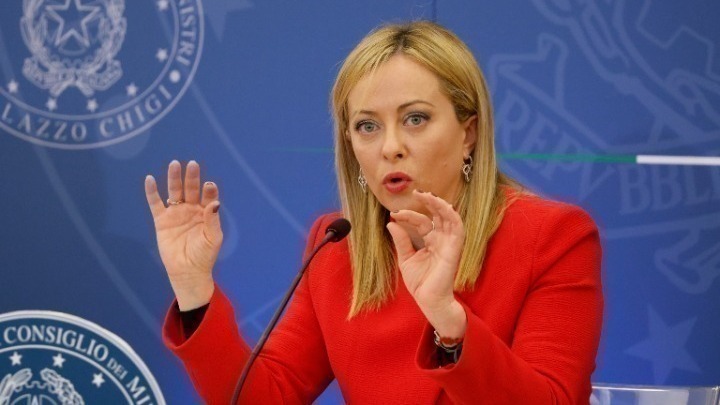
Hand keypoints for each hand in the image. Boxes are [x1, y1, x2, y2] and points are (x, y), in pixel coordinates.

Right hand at [145, 160, 222, 309]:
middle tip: (193, 164)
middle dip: (192, 177)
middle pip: (191, 189)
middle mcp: (191, 209)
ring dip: (174, 178)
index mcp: (206, 212)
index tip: (209, 185)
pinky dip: (152, 192)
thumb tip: (215, 202)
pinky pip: (155, 203)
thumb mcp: (213, 238)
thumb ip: (213, 220)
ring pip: (174, 192)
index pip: (207, 196)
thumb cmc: (204, 255)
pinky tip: (150, 179)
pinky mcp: (162, 220)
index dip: (208, 190)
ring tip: (175, 164)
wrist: (188, 271)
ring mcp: (176, 213)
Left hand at [386, 190, 466, 338]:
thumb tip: (391, 223)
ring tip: (426, 195)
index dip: (409, 215)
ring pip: (449, 217)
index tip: (394, 214)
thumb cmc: (420, 283)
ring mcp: (449, 243)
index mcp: (431, 241)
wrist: (428, 300)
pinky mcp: (455, 248)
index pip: (421, 222)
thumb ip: (401, 241)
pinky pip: (458, 227)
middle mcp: (441, 239)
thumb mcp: (405, 258)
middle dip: (428, 202)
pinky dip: (451, 215)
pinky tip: (442, 206)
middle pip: (437, 215)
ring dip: (439, 204)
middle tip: (416, 193)